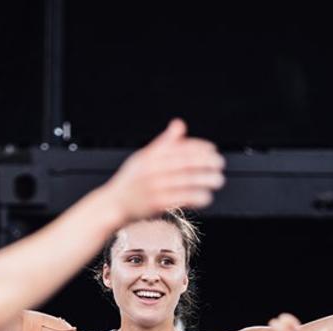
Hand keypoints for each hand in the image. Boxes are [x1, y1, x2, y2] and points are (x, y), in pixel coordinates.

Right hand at [101, 119, 224, 221]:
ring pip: (186, 182)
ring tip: (218, 180)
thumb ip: (163, 143)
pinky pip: (180, 199)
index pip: (179, 148)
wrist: (112, 204)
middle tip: (220, 164)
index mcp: (150, 156)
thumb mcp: (143, 158)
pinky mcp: (156, 203)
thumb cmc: (130, 181)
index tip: (212, 149)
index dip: (198, 148)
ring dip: (205, 180)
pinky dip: (195, 198)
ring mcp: (154, 187)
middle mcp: (152, 170)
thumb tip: (180, 124)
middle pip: (185, 164)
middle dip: (206, 163)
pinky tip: (206, 197)